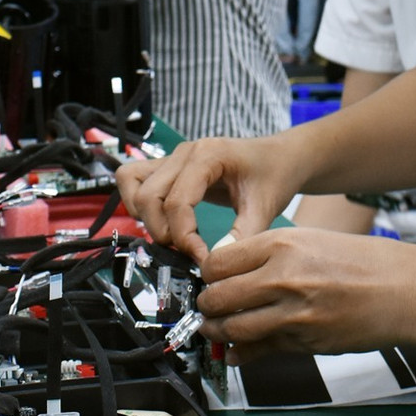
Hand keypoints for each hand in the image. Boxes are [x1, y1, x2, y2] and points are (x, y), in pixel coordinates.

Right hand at [116, 135, 309, 264]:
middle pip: (148, 196)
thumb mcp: (265, 207)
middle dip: (163, 232)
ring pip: (133, 185)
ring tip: (174, 238)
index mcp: (208, 155)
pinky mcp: (169, 166)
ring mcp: (173, 156)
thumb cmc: (275, 175)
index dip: (185, 237)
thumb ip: (243, 235)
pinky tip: (165, 223)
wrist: (282, 157)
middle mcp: (184, 152)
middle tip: (188, 252)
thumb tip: (216, 263)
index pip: (177, 202)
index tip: (203, 260)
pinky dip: (140, 204)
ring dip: (146, 218)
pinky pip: (134, 179)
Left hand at [195, 228, 415, 363]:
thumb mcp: (312, 240)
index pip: (218, 261)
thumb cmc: (363, 262)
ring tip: (216, 329)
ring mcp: (292, 313)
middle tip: (208, 306)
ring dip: (217, 332)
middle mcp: (282, 277)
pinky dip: (241, 353)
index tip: (210, 279)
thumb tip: (232, 271)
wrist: (404, 290)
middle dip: (207, 305)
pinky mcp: (304, 342)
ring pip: (232, 328)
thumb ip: (270, 255)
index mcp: (282, 244)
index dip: (208, 273)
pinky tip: (236, 350)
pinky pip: (258, 351)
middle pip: (217, 296)